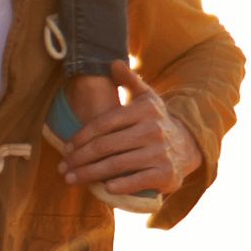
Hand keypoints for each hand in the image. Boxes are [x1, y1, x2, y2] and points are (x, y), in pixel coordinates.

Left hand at [67, 83, 189, 212]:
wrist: (188, 147)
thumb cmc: (156, 122)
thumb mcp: (147, 99)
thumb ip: (129, 81)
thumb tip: (112, 62)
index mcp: (144, 110)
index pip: (103, 123)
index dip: (81, 136)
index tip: (66, 148)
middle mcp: (153, 130)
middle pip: (105, 146)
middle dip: (79, 158)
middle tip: (62, 168)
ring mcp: (160, 153)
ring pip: (115, 165)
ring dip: (89, 174)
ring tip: (71, 179)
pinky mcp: (165, 174)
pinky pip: (136, 181)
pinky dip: (118, 186)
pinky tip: (103, 188)